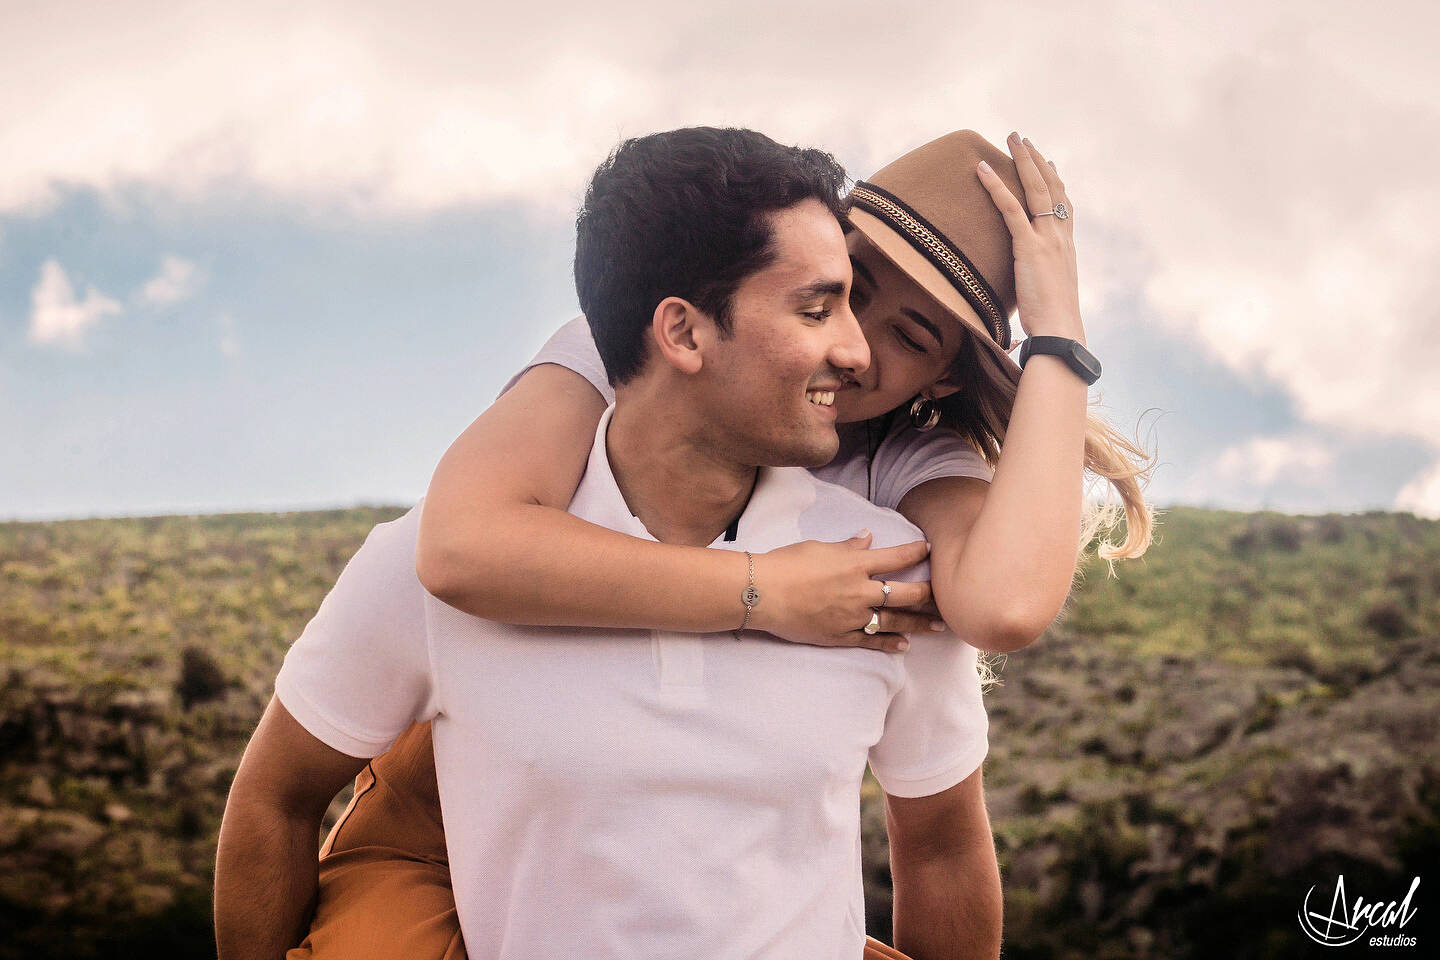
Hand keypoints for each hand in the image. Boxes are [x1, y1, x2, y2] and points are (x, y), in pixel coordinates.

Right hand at [749, 532, 945, 652]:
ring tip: (937, 627)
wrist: (762, 593)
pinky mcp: (838, 636)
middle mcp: (859, 591)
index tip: (929, 550)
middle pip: (904, 593)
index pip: (895, 557)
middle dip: (927, 594)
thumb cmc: (786, 564)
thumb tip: (867, 537)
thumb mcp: (818, 547)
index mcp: (855, 564)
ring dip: (918, 623)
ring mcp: (851, 617)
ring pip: (893, 621)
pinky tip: (904, 646)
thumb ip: (847, 546)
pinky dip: (889, 644)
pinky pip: (870, 642)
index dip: (915, 552)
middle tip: (943, 596)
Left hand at [976, 132, 1085, 343]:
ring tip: (1010, 138)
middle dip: (1037, 159)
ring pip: (1035, 189)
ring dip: (1022, 159)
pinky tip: (983, 169)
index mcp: (1067, 246)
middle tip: (1023, 138)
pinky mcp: (1029, 247)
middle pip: (1051, 186)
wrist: (1060, 331)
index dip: (1056, 180)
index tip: (1050, 162)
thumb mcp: (1048, 293)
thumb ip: (1041, 281)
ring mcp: (1047, 239)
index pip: (1063, 204)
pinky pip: (1011, 209)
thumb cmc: (1053, 322)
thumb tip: (1029, 285)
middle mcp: (1061, 236)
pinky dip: (996, 186)